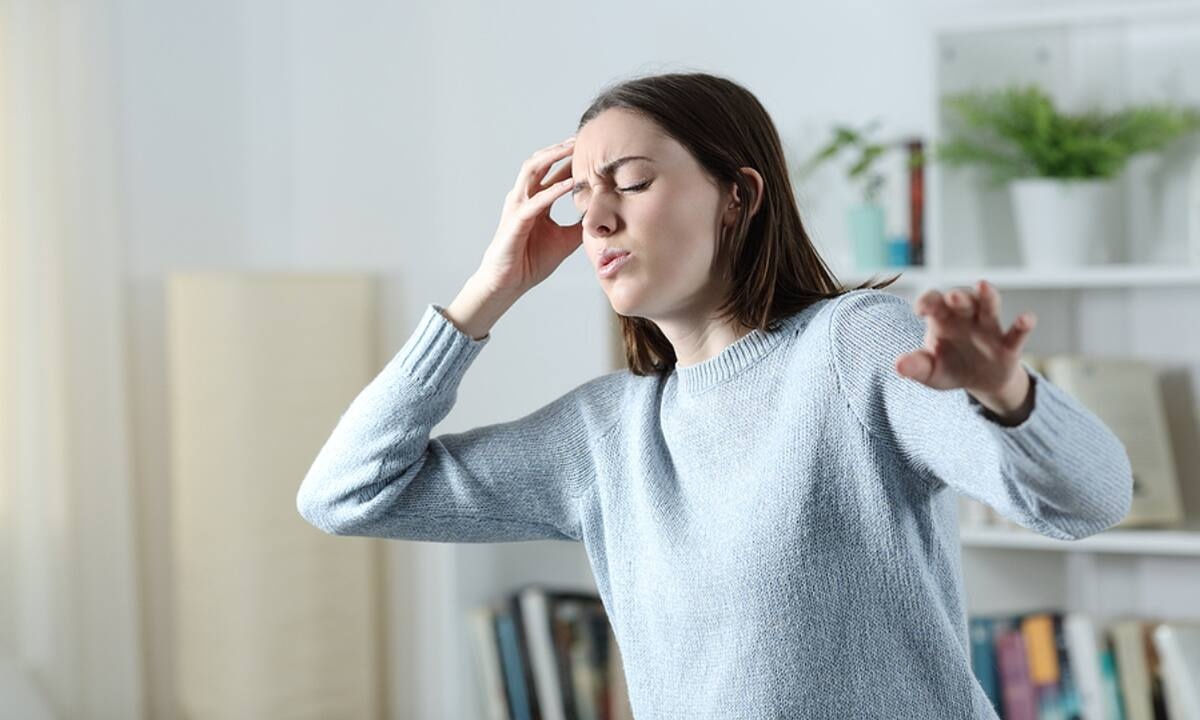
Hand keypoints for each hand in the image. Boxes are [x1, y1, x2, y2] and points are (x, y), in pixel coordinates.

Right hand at [475, 136, 582, 295]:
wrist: (508, 284)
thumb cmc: (530, 262)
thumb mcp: (565, 241)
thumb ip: (580, 226)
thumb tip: (604, 218)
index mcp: (535, 201)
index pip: (552, 172)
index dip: (570, 159)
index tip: (592, 148)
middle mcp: (523, 198)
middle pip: (540, 162)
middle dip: (560, 148)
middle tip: (583, 137)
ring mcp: (517, 207)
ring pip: (531, 171)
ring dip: (552, 158)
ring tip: (573, 148)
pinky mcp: (515, 221)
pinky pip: (536, 201)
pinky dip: (553, 190)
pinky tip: (570, 183)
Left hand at [896, 280, 1035, 407]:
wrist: (980, 383)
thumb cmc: (950, 368)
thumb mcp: (930, 371)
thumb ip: (916, 366)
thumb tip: (897, 366)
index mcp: (942, 319)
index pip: (933, 301)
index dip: (927, 301)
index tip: (920, 310)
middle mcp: (966, 318)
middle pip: (962, 300)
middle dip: (958, 297)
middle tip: (953, 297)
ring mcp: (989, 329)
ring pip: (989, 307)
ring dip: (987, 297)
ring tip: (984, 286)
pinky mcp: (1008, 346)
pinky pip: (1016, 333)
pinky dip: (1022, 325)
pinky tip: (1027, 318)